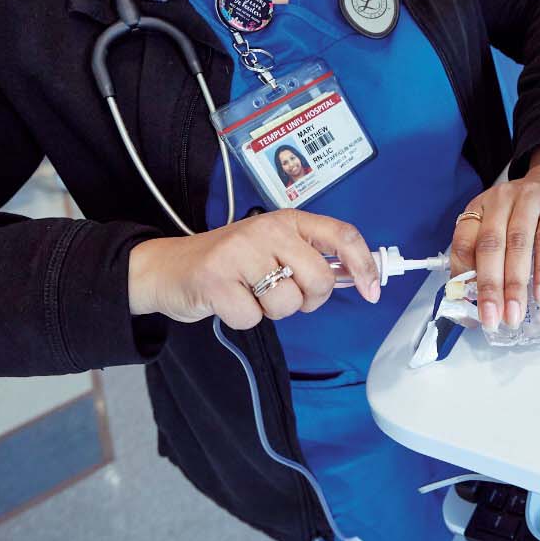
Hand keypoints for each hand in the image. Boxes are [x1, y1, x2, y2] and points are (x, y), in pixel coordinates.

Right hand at [127, 211, 380, 329]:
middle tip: (284, 294)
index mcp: (287, 221)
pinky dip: (244, 319)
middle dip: (308, 300)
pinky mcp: (216, 279)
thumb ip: (310, 258)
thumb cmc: (229, 263)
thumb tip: (358, 277)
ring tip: (249, 293)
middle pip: (319, 279)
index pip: (341, 235)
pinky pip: (254, 318)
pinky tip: (229, 301)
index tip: (371, 290)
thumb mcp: (272, 248)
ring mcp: (239, 252)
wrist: (167, 268)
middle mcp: (266, 230)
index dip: (363, 265)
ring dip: (272, 311)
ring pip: (287, 303)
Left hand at [449, 149, 539, 330]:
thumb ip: (489, 258)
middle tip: (492, 318)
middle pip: (490, 246)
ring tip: (515, 313)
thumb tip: (476, 302)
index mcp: (480, 207)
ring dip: (515, 283)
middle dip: (490, 287)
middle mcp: (501, 199)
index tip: (469, 307)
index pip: (464, 241)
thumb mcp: (504, 227)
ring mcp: (530, 198)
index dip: (463, 276)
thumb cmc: (530, 213)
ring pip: (518, 244)